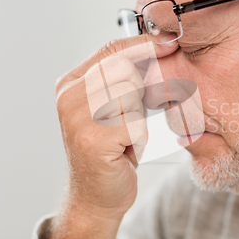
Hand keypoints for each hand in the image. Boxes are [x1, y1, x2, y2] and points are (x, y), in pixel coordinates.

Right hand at [45, 35, 156, 238]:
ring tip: (125, 135)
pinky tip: (124, 150)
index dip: (143, 43)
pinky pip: (136, 123)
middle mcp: (68, 96)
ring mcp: (77, 118)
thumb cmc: (111, 150)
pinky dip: (139, 138)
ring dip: (138, 118)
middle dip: (141, 91)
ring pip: (132, 95)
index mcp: (70, 83)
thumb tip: (159, 46)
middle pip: (125, 69)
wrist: (96, 196)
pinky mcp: (92, 139)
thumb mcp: (112, 107)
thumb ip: (122, 78)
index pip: (111, 49)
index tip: (170, 42)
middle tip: (132, 117)